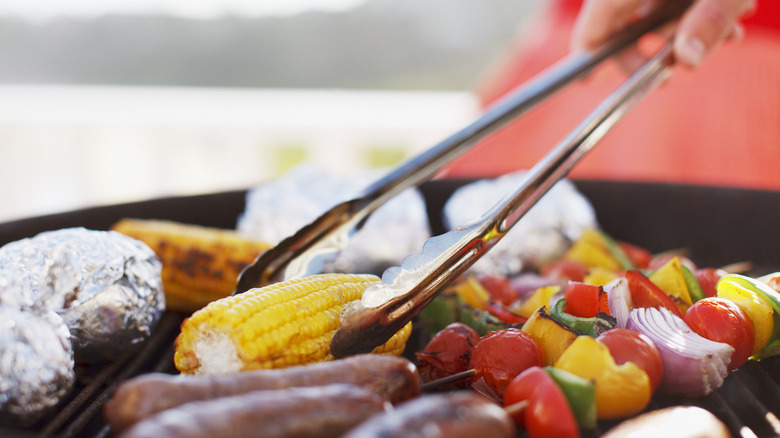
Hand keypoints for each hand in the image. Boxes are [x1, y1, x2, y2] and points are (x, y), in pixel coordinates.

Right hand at [571, 0, 755, 68]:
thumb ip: (708, 20)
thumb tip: (688, 60)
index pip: (593, 29)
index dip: (594, 58)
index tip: (596, 79)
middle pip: (620, 20)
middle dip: (655, 45)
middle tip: (682, 64)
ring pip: (647, 5)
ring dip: (682, 26)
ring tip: (728, 32)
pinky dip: (687, 3)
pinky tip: (729, 9)